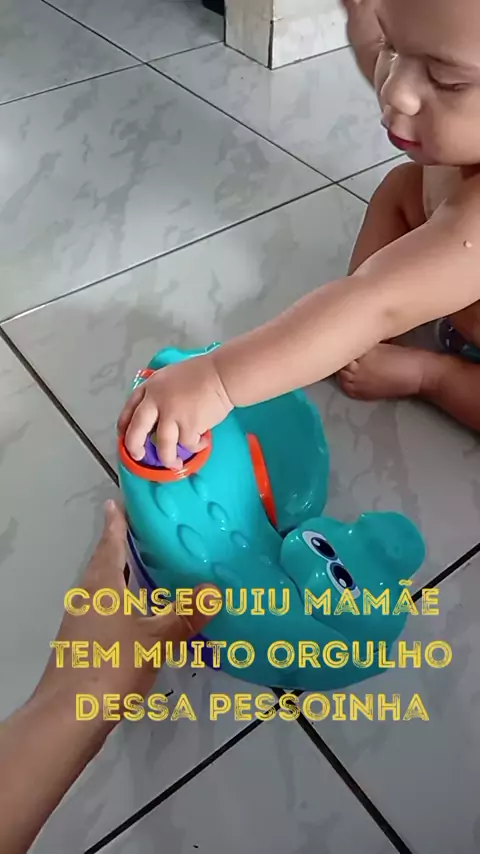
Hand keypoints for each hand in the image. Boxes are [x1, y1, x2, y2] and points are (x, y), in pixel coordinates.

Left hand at [34, 501, 217, 722]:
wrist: (70, 714)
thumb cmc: (111, 665)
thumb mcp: (156, 638)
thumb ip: (185, 614)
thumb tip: (214, 589)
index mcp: (102, 585)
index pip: (110, 544)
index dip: (116, 523)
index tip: (118, 503)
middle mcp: (88, 597)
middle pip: (105, 563)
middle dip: (121, 547)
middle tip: (145, 532)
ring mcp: (82, 621)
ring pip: (105, 588)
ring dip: (123, 576)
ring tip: (149, 569)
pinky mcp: (84, 643)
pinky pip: (106, 609)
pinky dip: (123, 601)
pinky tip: (141, 614)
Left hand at [117, 352, 232, 469]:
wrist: (221, 374)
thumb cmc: (201, 374)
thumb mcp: (170, 378)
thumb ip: (159, 395)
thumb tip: (156, 419)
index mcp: (150, 388)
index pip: (129, 409)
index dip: (124, 426)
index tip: (124, 436)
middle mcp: (156, 401)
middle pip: (136, 431)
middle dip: (134, 448)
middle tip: (139, 456)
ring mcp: (172, 414)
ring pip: (163, 446)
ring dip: (168, 459)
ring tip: (175, 464)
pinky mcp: (189, 425)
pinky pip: (188, 444)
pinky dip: (196, 446)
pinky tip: (203, 441)